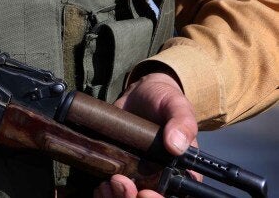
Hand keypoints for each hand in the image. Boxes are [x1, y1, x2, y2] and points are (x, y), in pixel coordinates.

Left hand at [93, 72, 200, 197]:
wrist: (139, 94)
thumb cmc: (164, 100)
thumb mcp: (177, 106)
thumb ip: (182, 123)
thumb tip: (176, 146)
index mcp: (180, 170)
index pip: (174, 195)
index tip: (144, 192)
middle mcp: (159, 177)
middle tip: (119, 182)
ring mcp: (138, 176)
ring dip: (115, 197)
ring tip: (106, 184)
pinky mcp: (119, 171)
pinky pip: (112, 193)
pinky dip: (104, 195)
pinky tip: (100, 184)